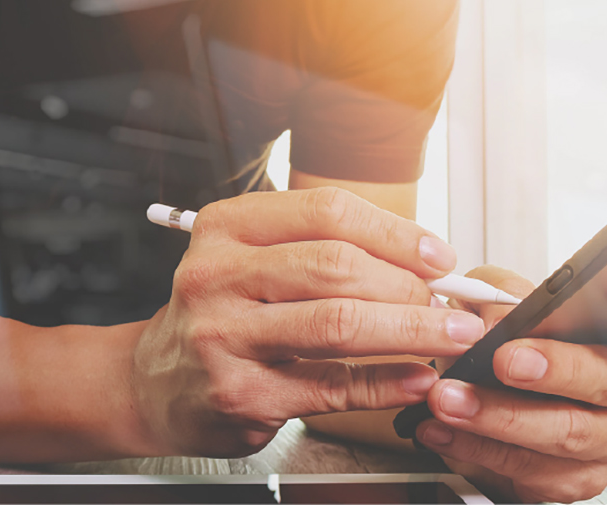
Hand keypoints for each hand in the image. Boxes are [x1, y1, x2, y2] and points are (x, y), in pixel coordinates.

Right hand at [131, 188, 487, 457]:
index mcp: (226, 229)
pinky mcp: (239, 394)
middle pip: (336, 266)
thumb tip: (421, 260)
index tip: (437, 255)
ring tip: (450, 337)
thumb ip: (321, 251)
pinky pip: (330, 387)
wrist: (156, 383)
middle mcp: (217, 276)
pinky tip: (414, 380)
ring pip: (337, 324)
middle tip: (448, 304)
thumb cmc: (220, 316)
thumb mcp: (251, 262)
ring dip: (411, 331)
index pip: (325, 212)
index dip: (394, 232)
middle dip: (408, 286)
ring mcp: (223, 337)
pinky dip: (385, 384)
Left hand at [415, 265, 606, 502]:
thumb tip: (493, 308)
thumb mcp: (500, 302)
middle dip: (558, 368)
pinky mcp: (577, 479)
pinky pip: (530, 468)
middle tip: (507, 359)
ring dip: (500, 415)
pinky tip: (442, 428)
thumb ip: (500, 292)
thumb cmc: (510, 344)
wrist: (484, 406)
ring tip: (450, 397)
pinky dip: (477, 446)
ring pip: (568, 431)